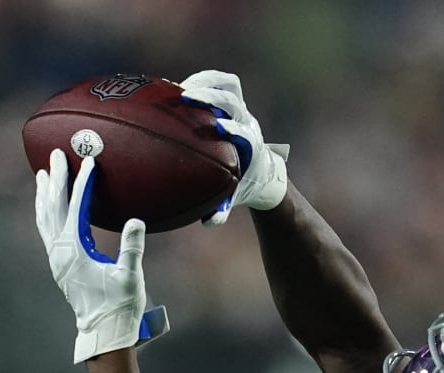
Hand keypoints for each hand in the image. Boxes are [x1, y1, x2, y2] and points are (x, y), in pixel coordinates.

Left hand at [33, 148, 168, 363]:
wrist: (104, 331)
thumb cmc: (119, 307)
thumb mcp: (129, 278)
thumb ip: (132, 249)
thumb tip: (135, 221)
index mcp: (76, 252)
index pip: (78, 209)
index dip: (84, 184)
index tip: (89, 163)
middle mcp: (60, 252)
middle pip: (54, 207)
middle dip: (56, 179)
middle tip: (55, 154)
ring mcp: (56, 258)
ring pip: (45, 218)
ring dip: (45, 194)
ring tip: (43, 174)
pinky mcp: (59, 264)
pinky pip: (46, 231)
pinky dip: (45, 213)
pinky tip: (46, 205)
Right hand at [179, 70, 289, 224]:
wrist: (263, 172)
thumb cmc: (243, 186)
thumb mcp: (234, 198)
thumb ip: (222, 209)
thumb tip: (208, 221)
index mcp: (250, 147)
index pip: (245, 132)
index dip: (234, 128)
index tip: (219, 128)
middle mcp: (247, 124)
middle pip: (235, 103)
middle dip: (213, 97)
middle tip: (188, 97)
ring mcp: (241, 111)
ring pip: (230, 86)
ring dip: (208, 82)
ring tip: (182, 87)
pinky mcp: (233, 101)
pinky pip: (223, 83)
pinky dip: (205, 79)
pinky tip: (181, 85)